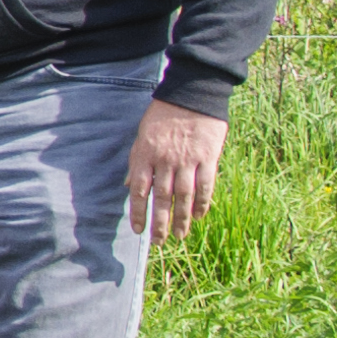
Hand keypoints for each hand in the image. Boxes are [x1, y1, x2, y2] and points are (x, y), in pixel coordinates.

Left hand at [123, 100, 227, 243]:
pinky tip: (199, 216)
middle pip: (161, 198)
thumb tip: (128, 184)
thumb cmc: (162, 116)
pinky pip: (205, 185)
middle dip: (159, 223)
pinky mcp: (208, 157)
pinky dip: (202, 203)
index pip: (139, 190)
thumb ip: (137, 161)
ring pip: (183, 196)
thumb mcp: (142, 136)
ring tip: (179, 236)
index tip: (138, 230)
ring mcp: (187, 160)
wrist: (190, 96)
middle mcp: (165, 161)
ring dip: (181, 218)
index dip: (138, 212)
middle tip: (159, 242)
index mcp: (146, 155)